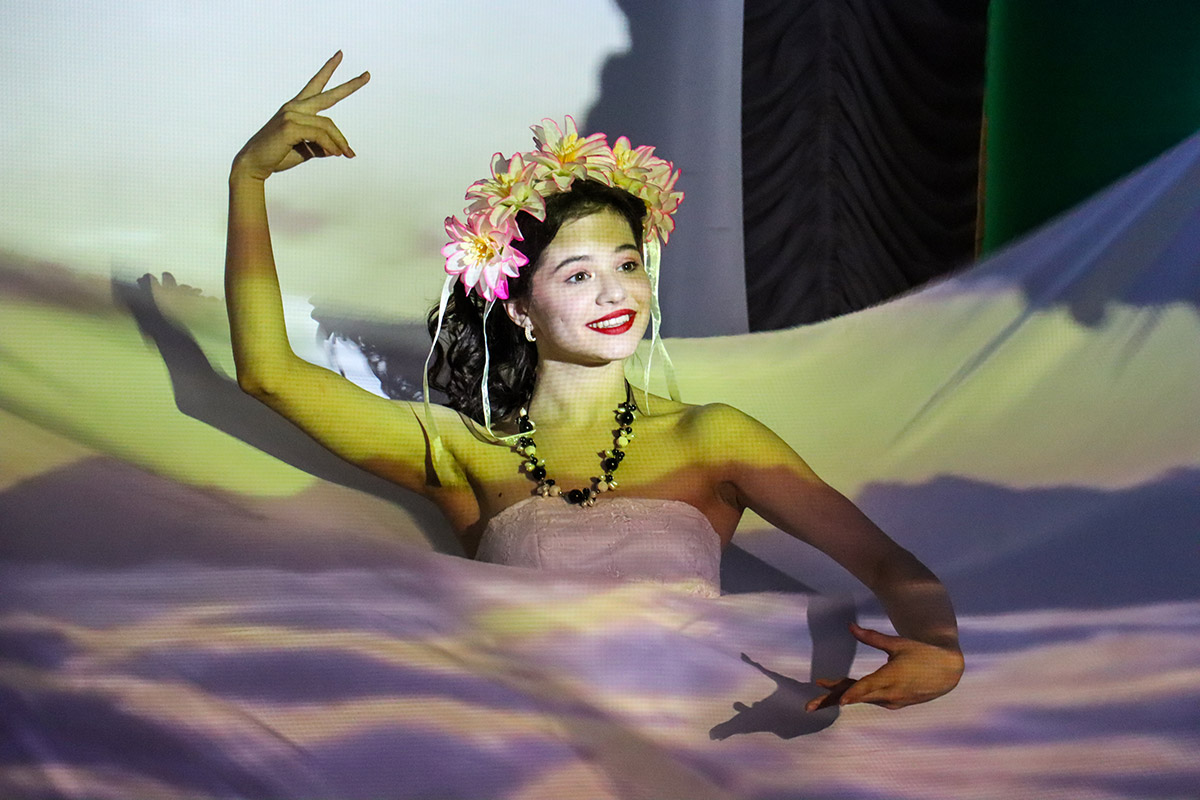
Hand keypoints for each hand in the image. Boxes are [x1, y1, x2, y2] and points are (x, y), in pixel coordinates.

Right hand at [231, 51, 368, 181]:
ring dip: (340, 142)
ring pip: (329, 126)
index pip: (316, 84)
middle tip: (368, 75)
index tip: (340, 55)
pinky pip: (321, 135)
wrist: (255, 164)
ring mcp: (291, 114)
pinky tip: (334, 154)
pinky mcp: (290, 126)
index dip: (328, 69)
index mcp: (297, 108)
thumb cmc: (278, 156)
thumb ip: (322, 145)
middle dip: (350, 85)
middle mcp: (294, 107)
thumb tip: (340, 150)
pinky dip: (330, 145)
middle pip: (328, 95)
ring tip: (346, 154)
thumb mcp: (306, 150)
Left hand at [805, 622, 962, 711]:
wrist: (948, 670)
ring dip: (841, 695)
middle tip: (808, 706)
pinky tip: (844, 692)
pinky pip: (871, 698)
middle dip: (831, 700)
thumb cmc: (923, 652)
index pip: (867, 688)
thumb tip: (850, 626)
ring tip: (819, 695)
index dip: (852, 694)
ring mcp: (892, 700)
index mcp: (890, 678)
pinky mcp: (895, 702)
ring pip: (862, 698)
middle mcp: (889, 693)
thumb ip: (872, 637)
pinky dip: (857, 695)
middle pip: (855, 697)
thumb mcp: (897, 643)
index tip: (839, 700)